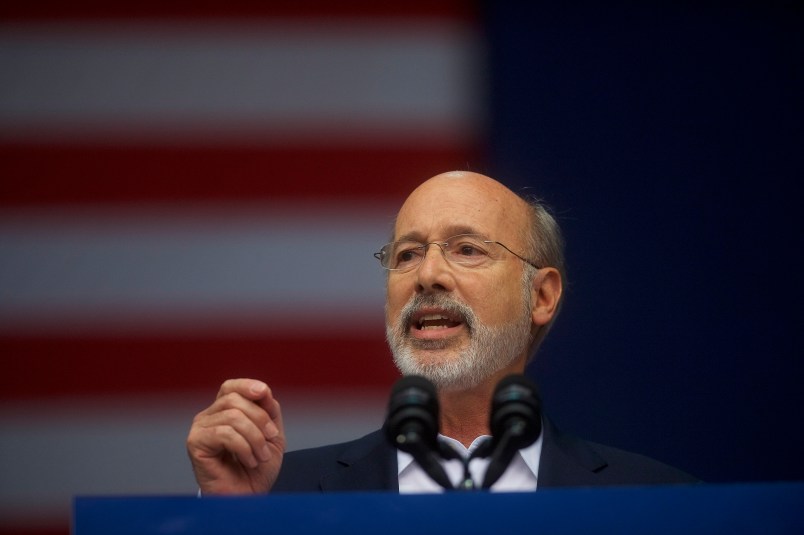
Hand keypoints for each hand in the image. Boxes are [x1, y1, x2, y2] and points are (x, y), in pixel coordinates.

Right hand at [186, 378, 285, 493]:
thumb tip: (263, 390)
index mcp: (224, 411)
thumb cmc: (257, 469)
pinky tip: (249, 460)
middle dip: (260, 418)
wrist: (249, 498)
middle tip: (271, 438)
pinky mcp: (195, 443)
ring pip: (232, 417)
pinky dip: (244, 447)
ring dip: (255, 437)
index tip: (264, 392)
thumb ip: (269, 410)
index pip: (230, 387)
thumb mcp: (272, 434)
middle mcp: (208, 417)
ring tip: (260, 455)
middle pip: (234, 399)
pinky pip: (224, 433)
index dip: (247, 385)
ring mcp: (200, 429)